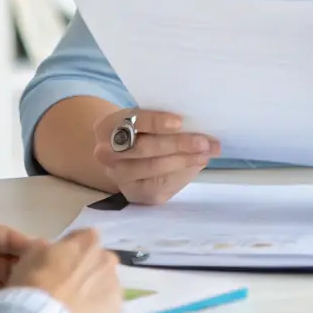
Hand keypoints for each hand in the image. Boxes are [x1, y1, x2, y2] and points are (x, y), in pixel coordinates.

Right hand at [8, 228, 121, 312]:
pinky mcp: (115, 307)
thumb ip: (43, 245)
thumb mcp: (31, 253)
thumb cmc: (37, 280)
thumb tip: (41, 246)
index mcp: (89, 240)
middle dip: (83, 268)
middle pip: (96, 260)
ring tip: (70, 301)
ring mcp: (113, 283)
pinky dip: (95, 307)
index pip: (82, 238)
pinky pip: (105, 304)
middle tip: (64, 283)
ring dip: (91, 288)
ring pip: (102, 282)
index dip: (69, 250)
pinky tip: (79, 311)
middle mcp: (106, 258)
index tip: (57, 261)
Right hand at [93, 108, 219, 204]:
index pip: (132, 122)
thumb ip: (162, 119)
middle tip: (204, 141)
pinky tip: (196, 166)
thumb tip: (196, 124)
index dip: (156, 122)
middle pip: (144, 149)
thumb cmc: (139, 130)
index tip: (179, 122)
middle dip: (178, 144)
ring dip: (184, 161)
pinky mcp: (134, 194)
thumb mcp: (143, 118)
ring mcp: (119, 177)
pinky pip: (160, 186)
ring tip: (206, 153)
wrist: (121, 155)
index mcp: (106, 127)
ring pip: (154, 169)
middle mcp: (106, 154)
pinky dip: (182, 175)